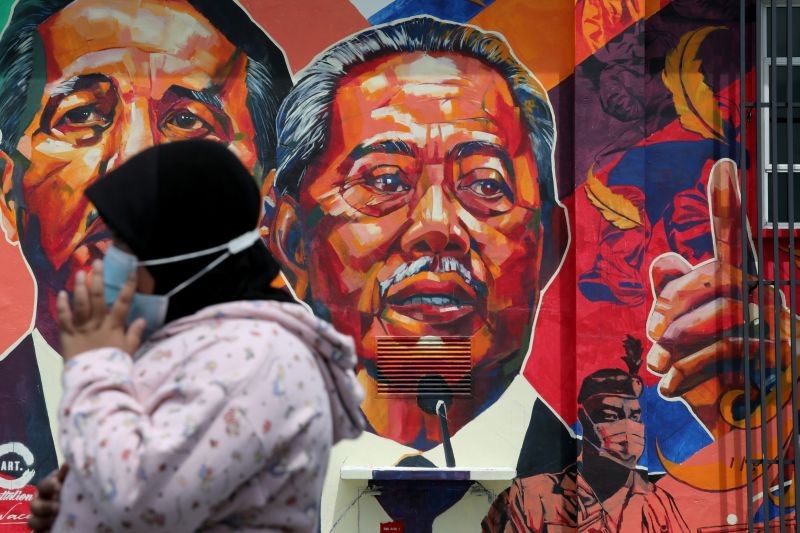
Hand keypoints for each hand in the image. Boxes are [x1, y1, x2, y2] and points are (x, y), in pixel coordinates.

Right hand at [28, 463, 68, 531]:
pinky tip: (51, 529)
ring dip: (42, 521)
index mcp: (49, 489)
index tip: (58, 485)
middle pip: (34, 505)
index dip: (48, 486)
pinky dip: (43, 532)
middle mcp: (41, 503)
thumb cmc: (72, 491)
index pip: (42, 485)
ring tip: (55, 520)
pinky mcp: (42, 530)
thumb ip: (69, 475)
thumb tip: (68, 463)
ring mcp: (40, 518)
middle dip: (44, 507)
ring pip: (32, 521)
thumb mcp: (71, 483)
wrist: (77, 511)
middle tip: (57, 507)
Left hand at [57, 260, 145, 360]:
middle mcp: (97, 324)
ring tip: (81, 272)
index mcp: (114, 327)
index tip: (132, 270)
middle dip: (98, 278)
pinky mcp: (67, 335)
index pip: (123, 303)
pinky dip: (62, 305)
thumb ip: (135, 334)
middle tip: (98, 262)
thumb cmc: (113, 366)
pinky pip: (63, 317)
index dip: (128, 286)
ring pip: (80, 303)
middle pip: (98, 297)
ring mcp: (81, 328)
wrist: (93, 382)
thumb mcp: (129, 351)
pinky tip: (62, 293)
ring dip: (80, 286)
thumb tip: (143, 319)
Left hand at [646, 159, 794, 437]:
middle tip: (651, 341)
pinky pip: (720, 355)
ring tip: (658, 367)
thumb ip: (672, 295)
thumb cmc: (706, 370)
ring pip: (711, 319)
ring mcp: (773, 327)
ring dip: (671, 350)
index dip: (726, 203)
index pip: (731, 238)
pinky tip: (671, 389)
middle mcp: (761, 295)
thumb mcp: (679, 333)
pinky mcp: (776, 362)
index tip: (721, 164)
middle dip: (667, 312)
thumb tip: (664, 260)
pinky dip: (682, 376)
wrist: (740, 429)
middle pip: (706, 280)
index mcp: (739, 281)